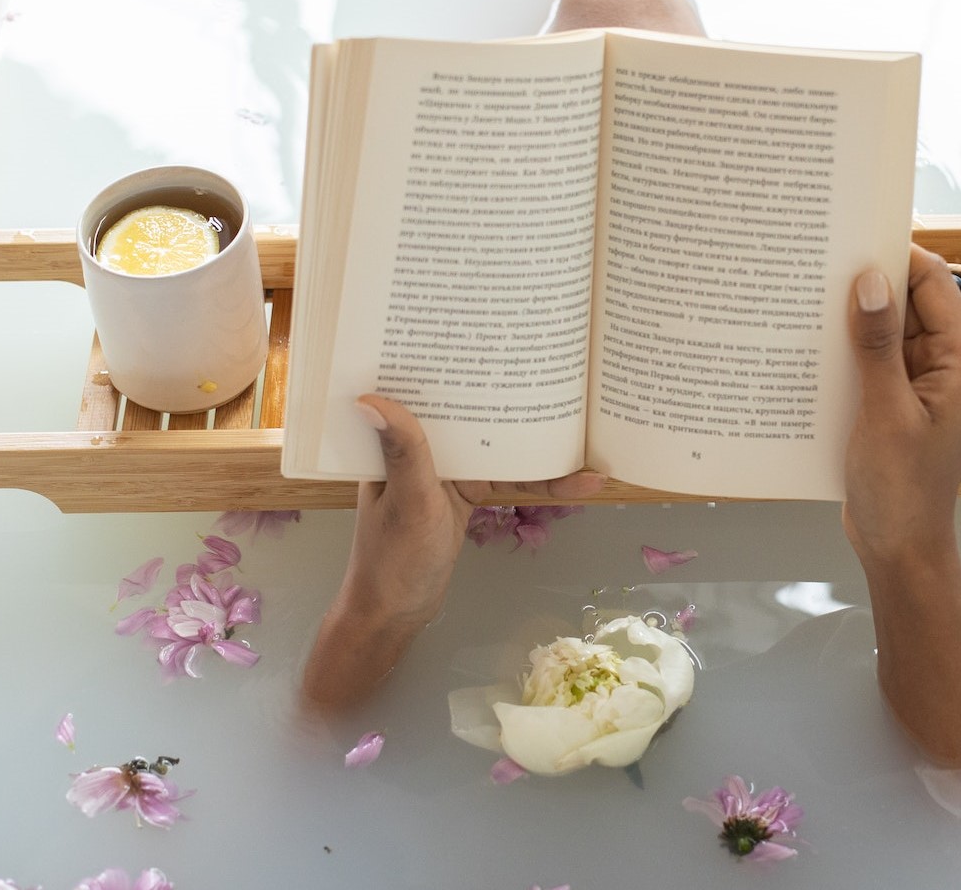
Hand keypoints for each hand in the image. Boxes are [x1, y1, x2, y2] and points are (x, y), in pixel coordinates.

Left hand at [344, 395, 604, 627]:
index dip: (464, 372)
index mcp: (397, 441)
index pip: (435, 394)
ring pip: (498, 449)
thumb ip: (404, 451)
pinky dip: (539, 482)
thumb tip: (372, 398)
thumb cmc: (392, 559)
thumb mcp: (407, 502)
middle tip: (565, 383)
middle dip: (516, 403)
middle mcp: (422, 448)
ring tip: (588, 443)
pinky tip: (578, 483)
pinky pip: (507, 479)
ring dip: (539, 449)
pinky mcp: (465, 494)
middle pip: (476, 416)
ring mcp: (446, 471)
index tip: (502, 346)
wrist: (395, 614)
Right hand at [840, 244, 960, 766]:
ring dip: (847, 317)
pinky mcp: (890, 401)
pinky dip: (842, 350)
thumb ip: (876, 346)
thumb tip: (868, 280)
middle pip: (904, 299)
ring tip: (798, 295)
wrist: (899, 549)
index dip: (892, 253)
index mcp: (959, 358)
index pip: (930, 280)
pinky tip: (802, 345)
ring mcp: (915, 382)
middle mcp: (942, 362)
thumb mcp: (885, 413)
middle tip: (811, 259)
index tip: (846, 233)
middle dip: (863, 281)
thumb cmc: (902, 489)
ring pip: (881, 328)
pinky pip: (868, 359)